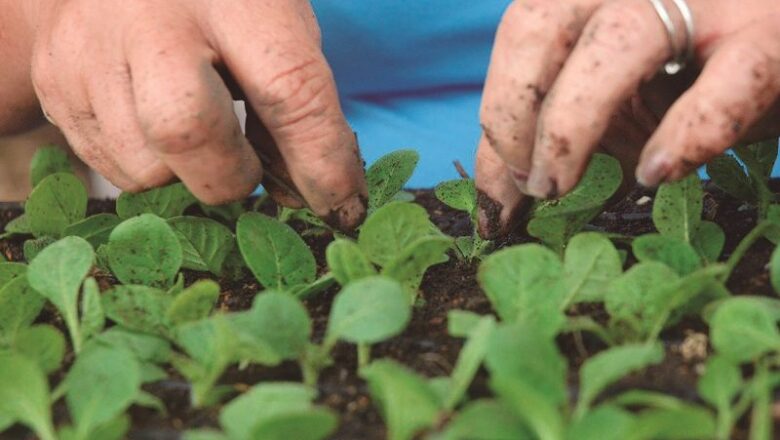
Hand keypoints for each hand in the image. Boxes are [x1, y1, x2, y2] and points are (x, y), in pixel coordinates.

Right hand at [27, 0, 365, 227]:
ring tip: (195, 133)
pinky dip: (149, 168)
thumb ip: (294, 105)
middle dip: (230, 176)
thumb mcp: (272, 29)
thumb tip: (303, 197)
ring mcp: (87, 50)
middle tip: (245, 169)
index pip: (287, 88)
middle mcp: (148, 16)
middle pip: (187, 130)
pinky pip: (109, 169)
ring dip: (186, 176)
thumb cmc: (218, 4)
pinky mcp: (54, 84)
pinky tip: (152, 125)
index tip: (343, 206)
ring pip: (144, 169)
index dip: (320, 160)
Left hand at [475, 0, 779, 237]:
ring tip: (557, 187)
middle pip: (540, 22)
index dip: (495, 119)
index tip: (492, 199)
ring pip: (618, 41)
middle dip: (510, 111)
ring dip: (569, 125)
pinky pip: (726, 84)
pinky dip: (686, 133)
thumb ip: (568, 118)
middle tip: (527, 186)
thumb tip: (509, 184)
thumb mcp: (622, 90)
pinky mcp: (774, 35)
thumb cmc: (698, 68)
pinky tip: (655, 172)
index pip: (520, 38)